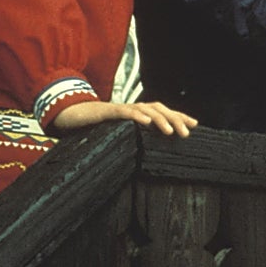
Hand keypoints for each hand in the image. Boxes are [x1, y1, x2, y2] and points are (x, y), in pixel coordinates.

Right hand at [52, 100, 197, 136]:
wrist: (70, 116)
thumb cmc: (95, 128)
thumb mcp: (120, 137)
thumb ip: (135, 141)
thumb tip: (152, 157)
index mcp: (138, 114)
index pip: (163, 112)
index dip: (178, 117)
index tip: (194, 125)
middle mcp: (132, 109)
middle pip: (159, 109)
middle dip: (175, 119)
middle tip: (187, 132)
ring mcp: (120, 109)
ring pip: (145, 110)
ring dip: (160, 119)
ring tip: (170, 131)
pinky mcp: (106, 112)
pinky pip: (124, 112)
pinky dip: (136, 116)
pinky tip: (146, 122)